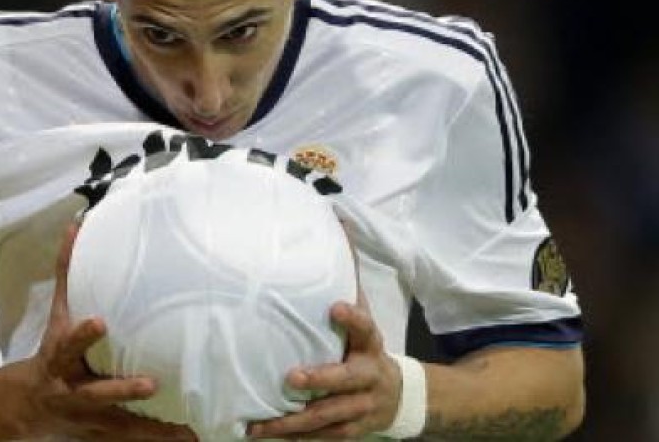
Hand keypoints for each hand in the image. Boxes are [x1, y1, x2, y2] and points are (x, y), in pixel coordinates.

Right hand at [0, 224, 195, 440]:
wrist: (28, 406)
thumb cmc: (51, 353)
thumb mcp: (57, 315)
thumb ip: (68, 273)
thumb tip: (75, 227)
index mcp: (61, 360)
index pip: (69, 345)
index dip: (83, 334)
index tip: (99, 321)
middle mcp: (75, 392)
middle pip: (97, 393)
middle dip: (121, 389)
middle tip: (151, 383)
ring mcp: (91, 418)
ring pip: (122, 426)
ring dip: (153, 429)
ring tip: (186, 432)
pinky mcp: (106, 432)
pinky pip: (136, 438)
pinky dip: (161, 438)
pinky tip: (191, 438)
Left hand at [248, 291, 401, 438]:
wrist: (398, 396)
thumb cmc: (365, 351)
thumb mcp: (364, 325)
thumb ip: (349, 292)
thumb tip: (340, 236)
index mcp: (370, 346)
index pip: (366, 328)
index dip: (353, 318)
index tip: (336, 307)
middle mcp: (369, 377)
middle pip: (347, 380)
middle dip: (320, 379)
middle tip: (291, 377)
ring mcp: (362, 407)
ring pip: (328, 416)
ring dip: (293, 421)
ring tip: (259, 424)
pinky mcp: (351, 431)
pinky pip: (322, 437)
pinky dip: (295, 438)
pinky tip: (267, 436)